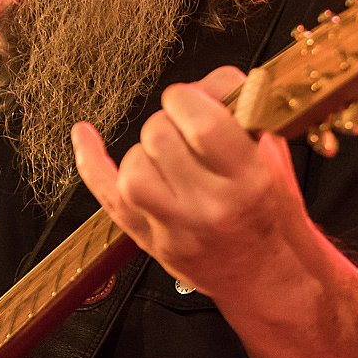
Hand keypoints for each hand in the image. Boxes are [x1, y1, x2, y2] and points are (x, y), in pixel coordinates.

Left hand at [72, 66, 311, 304]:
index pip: (202, 122)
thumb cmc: (268, 211)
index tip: (194, 101)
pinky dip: (90, 161)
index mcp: (248, 181)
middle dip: (170, 122)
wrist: (263, 275)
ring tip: (170, 157)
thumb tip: (207, 82)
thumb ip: (244, 113)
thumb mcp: (273, 157)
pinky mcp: (147, 238)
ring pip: (134, 164)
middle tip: (187, 133)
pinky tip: (84, 135)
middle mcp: (209, 207)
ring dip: (148, 149)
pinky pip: (107, 195)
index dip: (190, 99)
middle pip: (161, 137)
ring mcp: (174, 227)